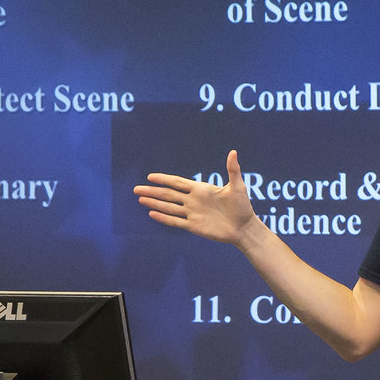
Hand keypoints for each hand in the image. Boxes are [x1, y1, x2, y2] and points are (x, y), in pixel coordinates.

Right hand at [133, 150, 257, 245]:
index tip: (150, 177)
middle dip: (152, 191)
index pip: (177, 183)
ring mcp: (192, 213)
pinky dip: (164, 218)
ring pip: (168, 207)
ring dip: (154, 203)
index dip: (164, 179)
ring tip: (140, 199)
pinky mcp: (194, 226)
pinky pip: (175, 221)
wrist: (244, 227)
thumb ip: (232, 170)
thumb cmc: (242, 206)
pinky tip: (152, 214)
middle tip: (136, 189)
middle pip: (168, 195)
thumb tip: (233, 152)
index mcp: (200, 189)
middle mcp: (193, 200)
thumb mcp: (237, 186)